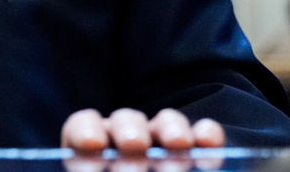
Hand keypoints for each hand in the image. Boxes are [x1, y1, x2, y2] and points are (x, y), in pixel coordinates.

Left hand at [61, 108, 224, 153]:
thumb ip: (99, 169)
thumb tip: (108, 167)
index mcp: (91, 150)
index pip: (82, 128)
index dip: (85, 132)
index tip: (93, 144)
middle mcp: (125, 140)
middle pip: (125, 123)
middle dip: (131, 134)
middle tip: (135, 147)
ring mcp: (162, 143)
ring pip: (165, 124)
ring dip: (171, 131)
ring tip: (177, 144)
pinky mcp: (196, 150)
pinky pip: (203, 136)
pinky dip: (207, 136)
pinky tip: (208, 142)